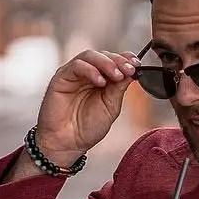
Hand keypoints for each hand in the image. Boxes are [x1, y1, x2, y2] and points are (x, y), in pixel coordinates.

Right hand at [35, 50, 138, 166]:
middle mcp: (87, 74)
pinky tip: (100, 82)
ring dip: (106, 63)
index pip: (114, 61)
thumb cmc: (87, 128)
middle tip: (129, 69)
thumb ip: (118, 88)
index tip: (137, 65)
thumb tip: (132, 71)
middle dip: (118, 61)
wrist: (68, 144)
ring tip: (116, 75)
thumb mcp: (110, 107)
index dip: (125, 59)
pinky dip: (90, 70)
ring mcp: (74, 74)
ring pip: (90, 56)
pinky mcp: (61, 77)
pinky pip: (76, 66)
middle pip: (103, 55)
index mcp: (101, 80)